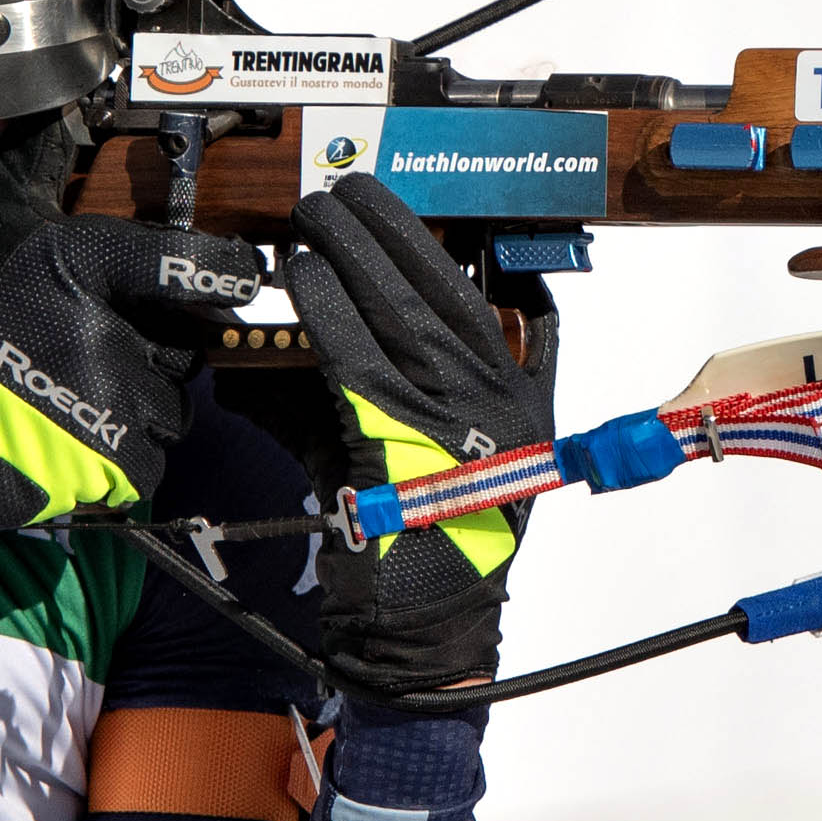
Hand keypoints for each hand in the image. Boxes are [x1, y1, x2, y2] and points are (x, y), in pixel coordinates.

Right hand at [0, 112, 264, 529]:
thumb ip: (38, 159)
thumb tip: (68, 105)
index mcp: (87, 266)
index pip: (194, 264)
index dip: (231, 268)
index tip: (245, 274)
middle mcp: (107, 336)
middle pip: (187, 344)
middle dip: (161, 344)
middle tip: (116, 344)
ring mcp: (106, 408)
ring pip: (171, 408)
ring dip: (145, 402)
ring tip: (95, 392)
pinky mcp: (98, 468)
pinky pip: (147, 464)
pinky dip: (125, 454)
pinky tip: (84, 433)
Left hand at [274, 174, 555, 688]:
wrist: (428, 630)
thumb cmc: (426, 545)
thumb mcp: (420, 460)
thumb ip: (377, 399)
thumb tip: (309, 354)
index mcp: (518, 400)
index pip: (492, 300)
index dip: (445, 246)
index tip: (404, 209)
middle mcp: (496, 402)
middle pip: (442, 287)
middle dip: (389, 228)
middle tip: (342, 190)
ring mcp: (453, 419)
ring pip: (401, 311)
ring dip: (352, 253)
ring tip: (314, 216)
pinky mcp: (400, 440)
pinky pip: (359, 357)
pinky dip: (329, 312)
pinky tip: (303, 280)